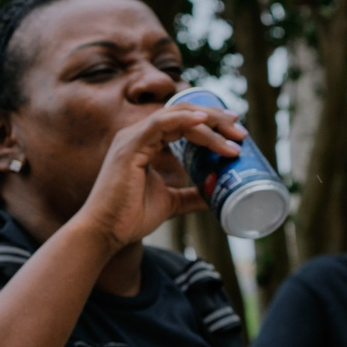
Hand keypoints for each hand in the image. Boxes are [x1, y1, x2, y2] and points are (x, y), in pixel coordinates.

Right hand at [64, 101, 223, 252]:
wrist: (105, 232)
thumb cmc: (130, 217)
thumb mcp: (170, 202)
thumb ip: (191, 195)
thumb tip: (216, 195)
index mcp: (144, 143)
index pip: (182, 122)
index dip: (211, 124)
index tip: (235, 134)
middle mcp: (136, 135)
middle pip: (183, 113)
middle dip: (216, 120)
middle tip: (241, 133)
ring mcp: (131, 138)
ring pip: (178, 116)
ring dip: (209, 122)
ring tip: (234, 135)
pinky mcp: (129, 146)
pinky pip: (161, 123)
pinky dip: (184, 120)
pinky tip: (204, 122)